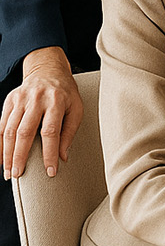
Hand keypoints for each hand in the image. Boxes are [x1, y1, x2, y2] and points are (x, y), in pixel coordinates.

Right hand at [1, 47, 82, 180]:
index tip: (50, 172)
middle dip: (20, 156)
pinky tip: (1, 158)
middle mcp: (36, 99)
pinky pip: (2, 124)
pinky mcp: (10, 100)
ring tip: (9, 172)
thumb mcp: (76, 108)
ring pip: (10, 129)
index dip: (50, 153)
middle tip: (18, 175)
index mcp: (56, 101)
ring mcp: (20, 98)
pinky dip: (0, 143)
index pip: (51, 131)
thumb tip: (63, 157)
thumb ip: (69, 132)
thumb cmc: (66, 94)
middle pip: (25, 131)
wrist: (48, 70)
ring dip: (8, 153)